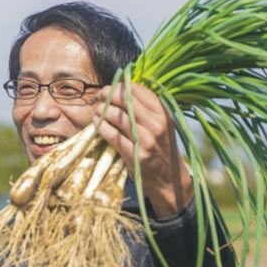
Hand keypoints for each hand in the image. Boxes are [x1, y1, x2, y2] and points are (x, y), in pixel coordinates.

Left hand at [92, 83, 193, 218]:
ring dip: (101, 111)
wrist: (170, 180)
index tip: (110, 89)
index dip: (119, 86)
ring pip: (116, 115)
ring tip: (97, 112)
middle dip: (108, 95)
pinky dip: (100, 127)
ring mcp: (146, 139)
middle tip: (100, 97)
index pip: (137, 89)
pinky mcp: (136, 154)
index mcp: (162, 112)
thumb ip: (145, 109)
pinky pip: (112, 135)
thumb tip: (120, 90)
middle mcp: (156, 123)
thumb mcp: (161, 125)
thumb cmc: (161, 148)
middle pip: (125, 99)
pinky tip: (96, 125)